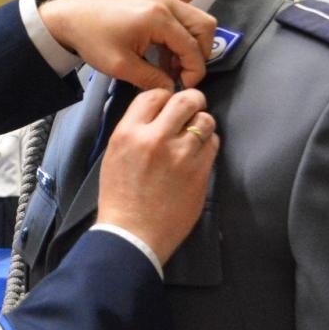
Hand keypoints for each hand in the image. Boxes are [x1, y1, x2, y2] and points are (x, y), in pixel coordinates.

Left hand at [38, 0, 216, 89]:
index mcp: (159, 17)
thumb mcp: (121, 66)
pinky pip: (182, 18)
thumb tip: (173, 91)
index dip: (194, 72)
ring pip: (196, 21)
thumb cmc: (92, 40)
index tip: (184, 88)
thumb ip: (152, 80)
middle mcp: (166, 2)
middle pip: (205, 26)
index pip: (193, 47)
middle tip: (183, 74)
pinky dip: (180, 37)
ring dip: (191, 45)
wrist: (71, 17)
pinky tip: (163, 57)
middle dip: (200, 54)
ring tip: (172, 68)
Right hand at [95, 88, 217, 264]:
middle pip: (186, 100)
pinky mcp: (200, 172)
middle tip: (192, 110)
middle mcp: (156, 138)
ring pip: (205, 120)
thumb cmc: (120, 197)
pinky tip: (198, 156)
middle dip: (192, 101)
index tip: (168, 107)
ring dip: (202, 125)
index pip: (154, 95)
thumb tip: (158, 114)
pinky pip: (214, 144)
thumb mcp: (114, 154)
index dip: (165, 98)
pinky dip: (208, 146)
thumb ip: (135, 130)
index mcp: (128, 133)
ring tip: (195, 137)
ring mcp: (181, 155)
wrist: (133, 234)